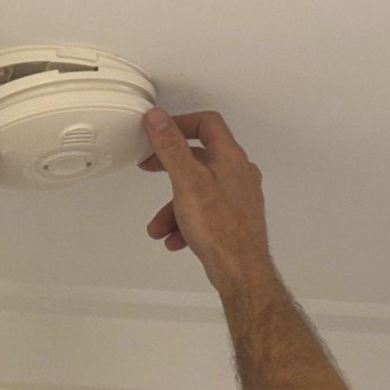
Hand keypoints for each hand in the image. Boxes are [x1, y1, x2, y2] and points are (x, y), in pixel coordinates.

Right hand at [137, 109, 272, 291]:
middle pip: (199, 159)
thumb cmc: (219, 229)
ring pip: (198, 192)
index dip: (180, 123)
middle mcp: (238, 174)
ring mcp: (238, 198)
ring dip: (173, 207)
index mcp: (230, 158)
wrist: (240, 271)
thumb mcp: (187, 182)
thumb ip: (171, 148)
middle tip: (150, 167)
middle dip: (170, 167)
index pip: (207, 124)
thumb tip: (158, 119)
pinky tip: (176, 239)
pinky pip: (205, 214)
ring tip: (158, 227)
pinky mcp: (234, 220)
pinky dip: (186, 223)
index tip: (159, 131)